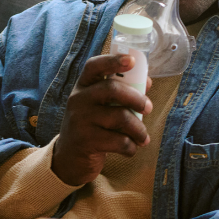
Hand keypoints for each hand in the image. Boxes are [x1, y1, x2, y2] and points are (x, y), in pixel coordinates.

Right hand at [51, 54, 154, 185]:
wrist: (69, 158)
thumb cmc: (92, 127)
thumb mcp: (100, 107)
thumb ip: (121, 93)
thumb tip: (146, 82)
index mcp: (83, 86)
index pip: (95, 66)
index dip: (113, 61)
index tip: (131, 60)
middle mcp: (78, 99)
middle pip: (112, 89)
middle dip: (137, 98)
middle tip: (149, 108)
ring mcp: (80, 120)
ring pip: (120, 117)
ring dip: (138, 129)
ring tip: (143, 137)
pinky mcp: (86, 141)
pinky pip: (119, 141)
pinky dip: (131, 147)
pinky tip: (131, 149)